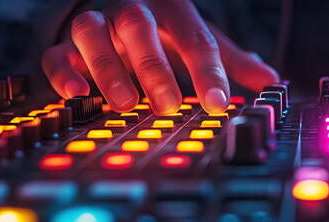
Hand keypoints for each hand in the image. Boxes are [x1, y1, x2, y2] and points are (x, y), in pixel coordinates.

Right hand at [42, 0, 278, 113]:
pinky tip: (77, 95)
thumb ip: (231, 60)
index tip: (218, 102)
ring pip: (91, 32)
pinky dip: (63, 72)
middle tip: (169, 105)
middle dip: (153, 67)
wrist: (116, 8)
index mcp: (170, 7)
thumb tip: (272, 80)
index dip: (207, 70)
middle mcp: (130, 9)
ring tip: (125, 104)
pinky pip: (56, 53)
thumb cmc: (164, 29)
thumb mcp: (199, 38)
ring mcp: (95, 23)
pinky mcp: (64, 44)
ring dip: (107, 68)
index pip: (193, 35)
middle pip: (138, 28)